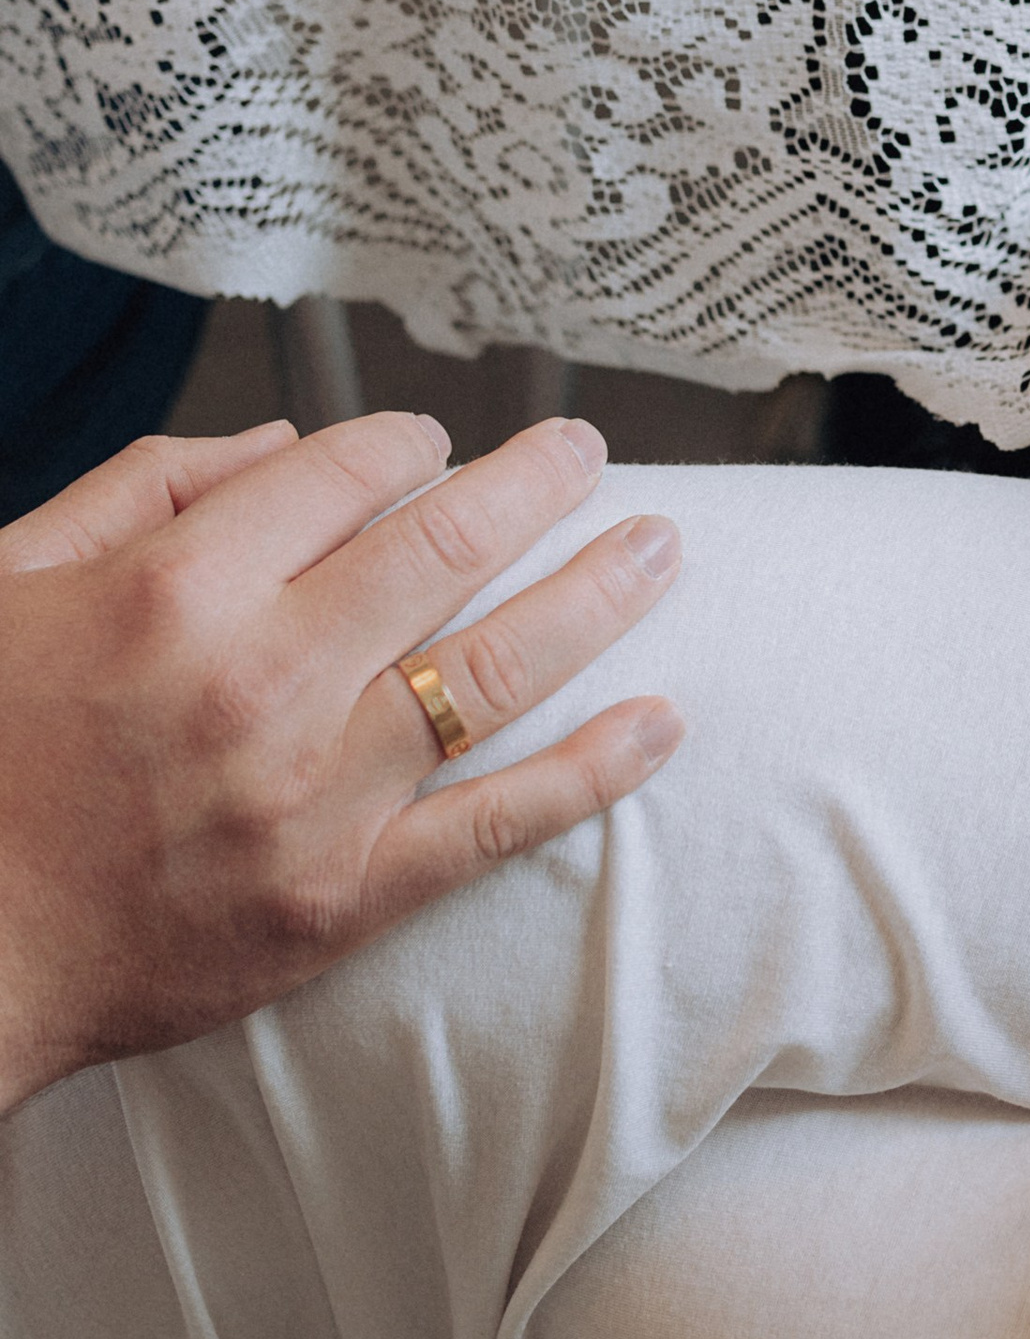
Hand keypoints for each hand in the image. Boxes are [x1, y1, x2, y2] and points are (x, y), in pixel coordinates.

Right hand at [0, 413, 684, 1113]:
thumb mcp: (10, 580)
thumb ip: (144, 488)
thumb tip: (284, 442)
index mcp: (179, 588)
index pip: (348, 470)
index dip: (409, 443)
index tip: (433, 448)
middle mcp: (261, 678)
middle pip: (448, 545)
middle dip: (538, 483)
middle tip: (588, 454)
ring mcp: (312, 793)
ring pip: (494, 667)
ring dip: (596, 593)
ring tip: (657, 546)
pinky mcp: (340, 896)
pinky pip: (494, 825)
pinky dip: (591, 772)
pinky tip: (657, 725)